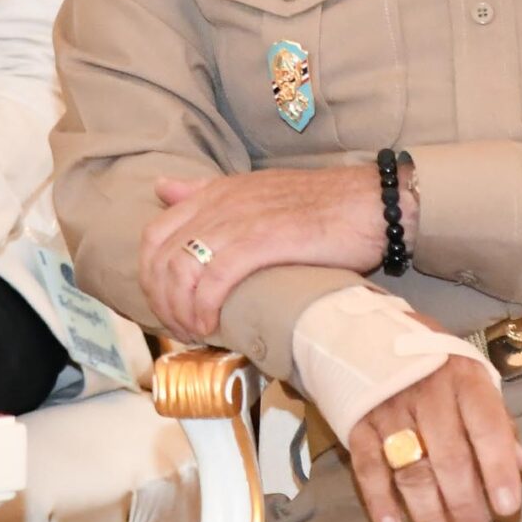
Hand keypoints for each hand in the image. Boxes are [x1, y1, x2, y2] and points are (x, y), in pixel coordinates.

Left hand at [139, 166, 398, 338]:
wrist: (370, 203)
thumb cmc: (320, 205)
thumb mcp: (254, 190)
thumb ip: (206, 192)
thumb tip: (162, 188)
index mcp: (214, 192)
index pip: (154, 234)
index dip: (150, 276)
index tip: (167, 305)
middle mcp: (219, 204)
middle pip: (159, 258)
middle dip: (160, 300)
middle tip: (179, 328)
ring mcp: (237, 221)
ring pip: (180, 271)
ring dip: (179, 310)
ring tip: (195, 332)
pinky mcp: (261, 242)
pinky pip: (212, 280)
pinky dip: (203, 308)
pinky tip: (211, 327)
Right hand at [346, 341, 521, 521]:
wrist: (360, 331)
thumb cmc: (429, 361)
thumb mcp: (470, 375)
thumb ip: (496, 419)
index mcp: (463, 378)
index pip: (486, 427)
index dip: (498, 468)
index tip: (509, 508)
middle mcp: (427, 392)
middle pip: (448, 457)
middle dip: (464, 505)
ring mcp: (389, 408)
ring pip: (410, 469)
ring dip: (427, 515)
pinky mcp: (358, 422)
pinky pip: (368, 467)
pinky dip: (378, 500)